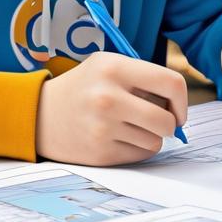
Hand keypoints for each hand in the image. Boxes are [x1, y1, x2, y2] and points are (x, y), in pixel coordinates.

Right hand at [35, 51, 187, 164]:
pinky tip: (116, 137)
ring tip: (126, 125)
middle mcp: (108, 97)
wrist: (39, 113)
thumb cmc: (83, 88)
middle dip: (169, 124)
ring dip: (149, 136)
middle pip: (167, 121)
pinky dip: (135, 148)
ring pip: (155, 141)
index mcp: (113, 67)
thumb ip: (143, 78)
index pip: (171, 83)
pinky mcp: (100, 153)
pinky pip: (140, 155)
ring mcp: (103, 127)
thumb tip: (180, 108)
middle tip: (158, 121)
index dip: (182, 100)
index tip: (176, 108)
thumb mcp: (107, 66)